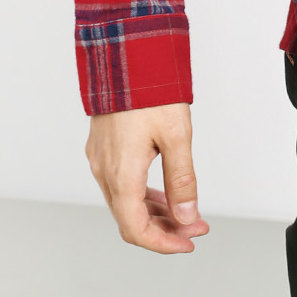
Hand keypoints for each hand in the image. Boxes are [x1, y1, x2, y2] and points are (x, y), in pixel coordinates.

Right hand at [85, 100, 209, 253]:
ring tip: (186, 211)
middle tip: (196, 226)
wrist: (123, 53)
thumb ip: (182, 180)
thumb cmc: (149, 90)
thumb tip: (186, 216)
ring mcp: (100, 158)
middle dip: (165, 229)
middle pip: (130, 219)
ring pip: (125, 202)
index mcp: (121, 174)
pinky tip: (164, 191)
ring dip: (155, 212)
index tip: (187, 242)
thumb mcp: (176, 135)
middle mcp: (104, 171)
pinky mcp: (102, 147)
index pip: (136, 230)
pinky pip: (120, 184)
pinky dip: (142, 194)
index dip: (163, 244)